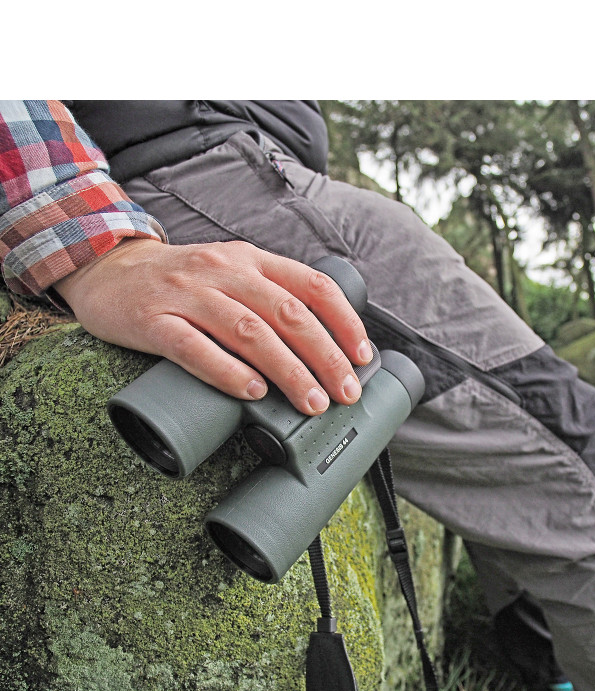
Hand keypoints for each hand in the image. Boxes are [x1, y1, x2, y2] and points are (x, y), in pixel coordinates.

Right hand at [54, 238, 373, 414]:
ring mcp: (186, 294)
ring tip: (311, 402)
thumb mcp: (231, 273)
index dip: (345, 322)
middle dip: (325, 356)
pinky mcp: (152, 321)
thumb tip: (323, 347)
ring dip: (288, 371)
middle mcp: (223, 271)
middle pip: (287, 313)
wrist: (106, 269)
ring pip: (248, 332)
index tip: (363, 357)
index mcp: (251, 259)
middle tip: (345, 393)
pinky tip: (253, 393)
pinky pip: (194, 347)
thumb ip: (269, 297)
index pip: (312, 285)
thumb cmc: (182, 282)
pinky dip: (228, 372)